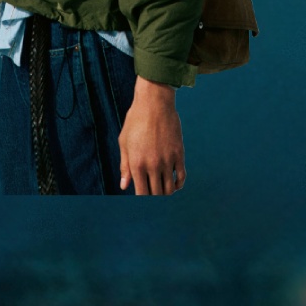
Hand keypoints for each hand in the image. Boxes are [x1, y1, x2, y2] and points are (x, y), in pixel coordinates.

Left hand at [118, 77, 185, 195]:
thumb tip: (124, 186)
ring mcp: (167, 160)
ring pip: (169, 188)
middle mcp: (153, 165)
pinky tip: (174, 184)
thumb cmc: (135, 122)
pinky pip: (181, 176)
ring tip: (162, 190)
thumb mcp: (124, 143)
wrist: (154, 104)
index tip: (142, 201)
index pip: (141, 193)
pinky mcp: (179, 154)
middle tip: (152, 197)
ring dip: (166, 193)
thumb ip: (125, 166)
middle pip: (156, 193)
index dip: (142, 201)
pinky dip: (178, 184)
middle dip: (154, 198)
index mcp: (137, 164)